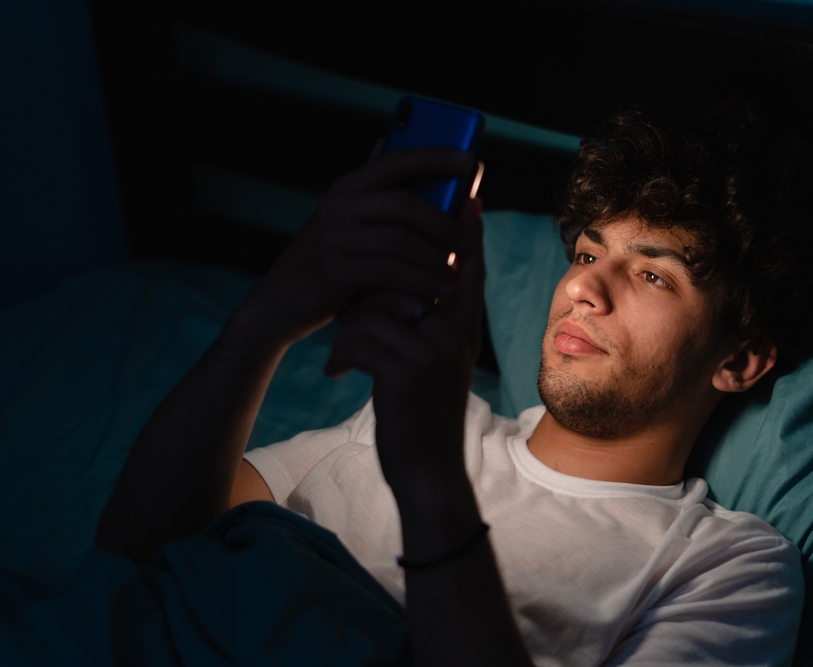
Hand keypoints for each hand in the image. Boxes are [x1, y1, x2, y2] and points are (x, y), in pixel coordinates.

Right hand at [229, 147, 476, 350]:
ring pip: (402, 241)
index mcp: (346, 189)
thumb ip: (370, 189)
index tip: (470, 160)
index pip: (395, 160)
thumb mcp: (344, 221)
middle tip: (466, 243)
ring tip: (452, 275)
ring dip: (435, 259)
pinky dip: (419, 282)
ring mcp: (334, 238)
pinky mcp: (334, 270)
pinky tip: (434, 292)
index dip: (435, 157)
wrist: (278, 303)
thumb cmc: (324, 262)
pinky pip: (390, 271)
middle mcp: (338, 206)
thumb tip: (386, 141)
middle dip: (444, 223)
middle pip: (406, 204)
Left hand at [324, 197, 485, 492]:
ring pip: (379, 306)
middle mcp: (456, 334)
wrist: (427, 468)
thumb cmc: (423, 410)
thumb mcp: (436, 363)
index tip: (465, 195)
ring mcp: (435, 353)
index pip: (469, 267)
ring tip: (346, 353)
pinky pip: (362, 336)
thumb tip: (413, 288)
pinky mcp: (408, 373)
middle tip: (350, 311)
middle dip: (372, 292)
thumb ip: (433, 324)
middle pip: (411, 278)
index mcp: (464, 328)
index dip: (466, 230)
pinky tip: (337, 372)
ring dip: (352, 328)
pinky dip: (342, 354)